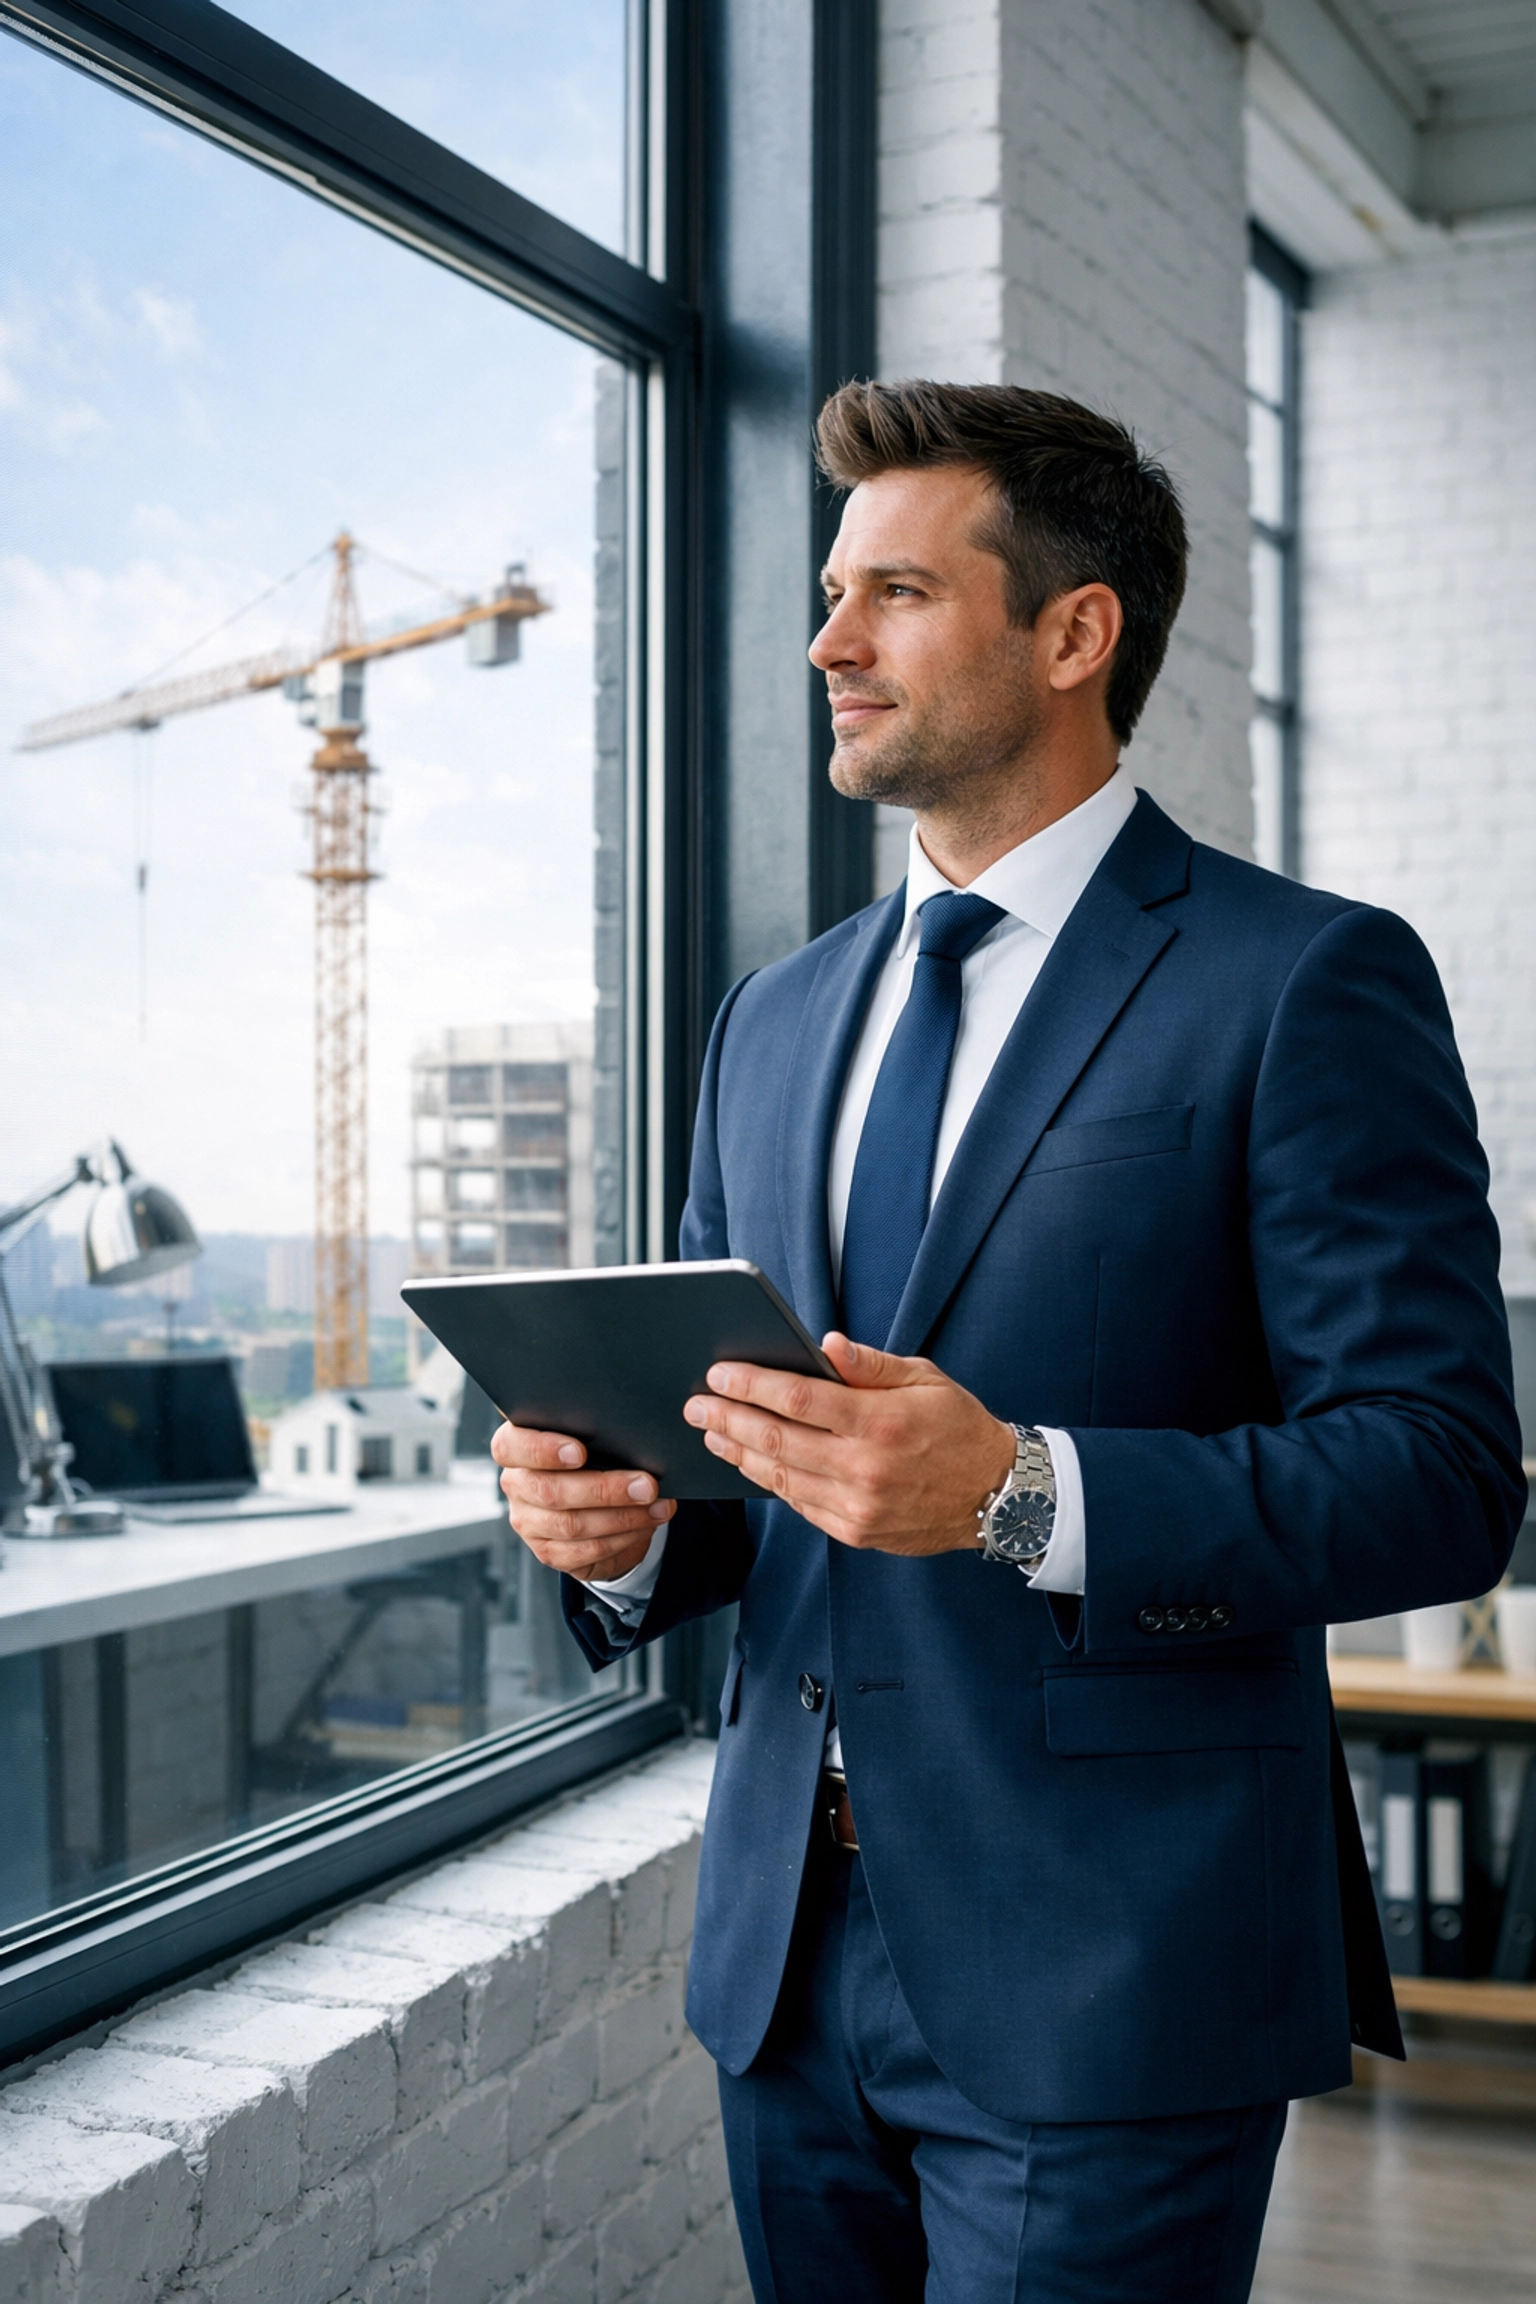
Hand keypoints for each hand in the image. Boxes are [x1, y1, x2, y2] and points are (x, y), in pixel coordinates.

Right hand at [490, 1421, 675, 1582]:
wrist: (599, 1501)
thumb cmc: (597, 1455)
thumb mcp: (593, 1438)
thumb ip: (597, 1433)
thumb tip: (633, 1438)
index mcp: (516, 1447)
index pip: (511, 1446)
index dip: (542, 1450)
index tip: (579, 1452)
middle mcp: (516, 1484)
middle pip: (550, 1491)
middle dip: (605, 1489)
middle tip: (647, 1485)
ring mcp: (528, 1522)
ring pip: (571, 1525)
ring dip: (622, 1516)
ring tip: (657, 1505)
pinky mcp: (548, 1552)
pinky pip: (585, 1550)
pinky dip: (622, 1537)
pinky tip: (646, 1524)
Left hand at [681, 1331, 1015, 1555]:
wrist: (998, 1496)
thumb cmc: (959, 1427)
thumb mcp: (926, 1380)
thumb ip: (871, 1364)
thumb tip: (824, 1344)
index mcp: (880, 1421)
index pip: (798, 1398)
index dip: (751, 1385)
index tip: (719, 1374)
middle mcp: (865, 1467)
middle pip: (777, 1440)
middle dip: (728, 1419)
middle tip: (696, 1405)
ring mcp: (858, 1505)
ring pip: (780, 1477)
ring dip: (739, 1453)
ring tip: (712, 1433)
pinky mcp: (856, 1531)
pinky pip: (799, 1504)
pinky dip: (769, 1482)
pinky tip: (750, 1463)